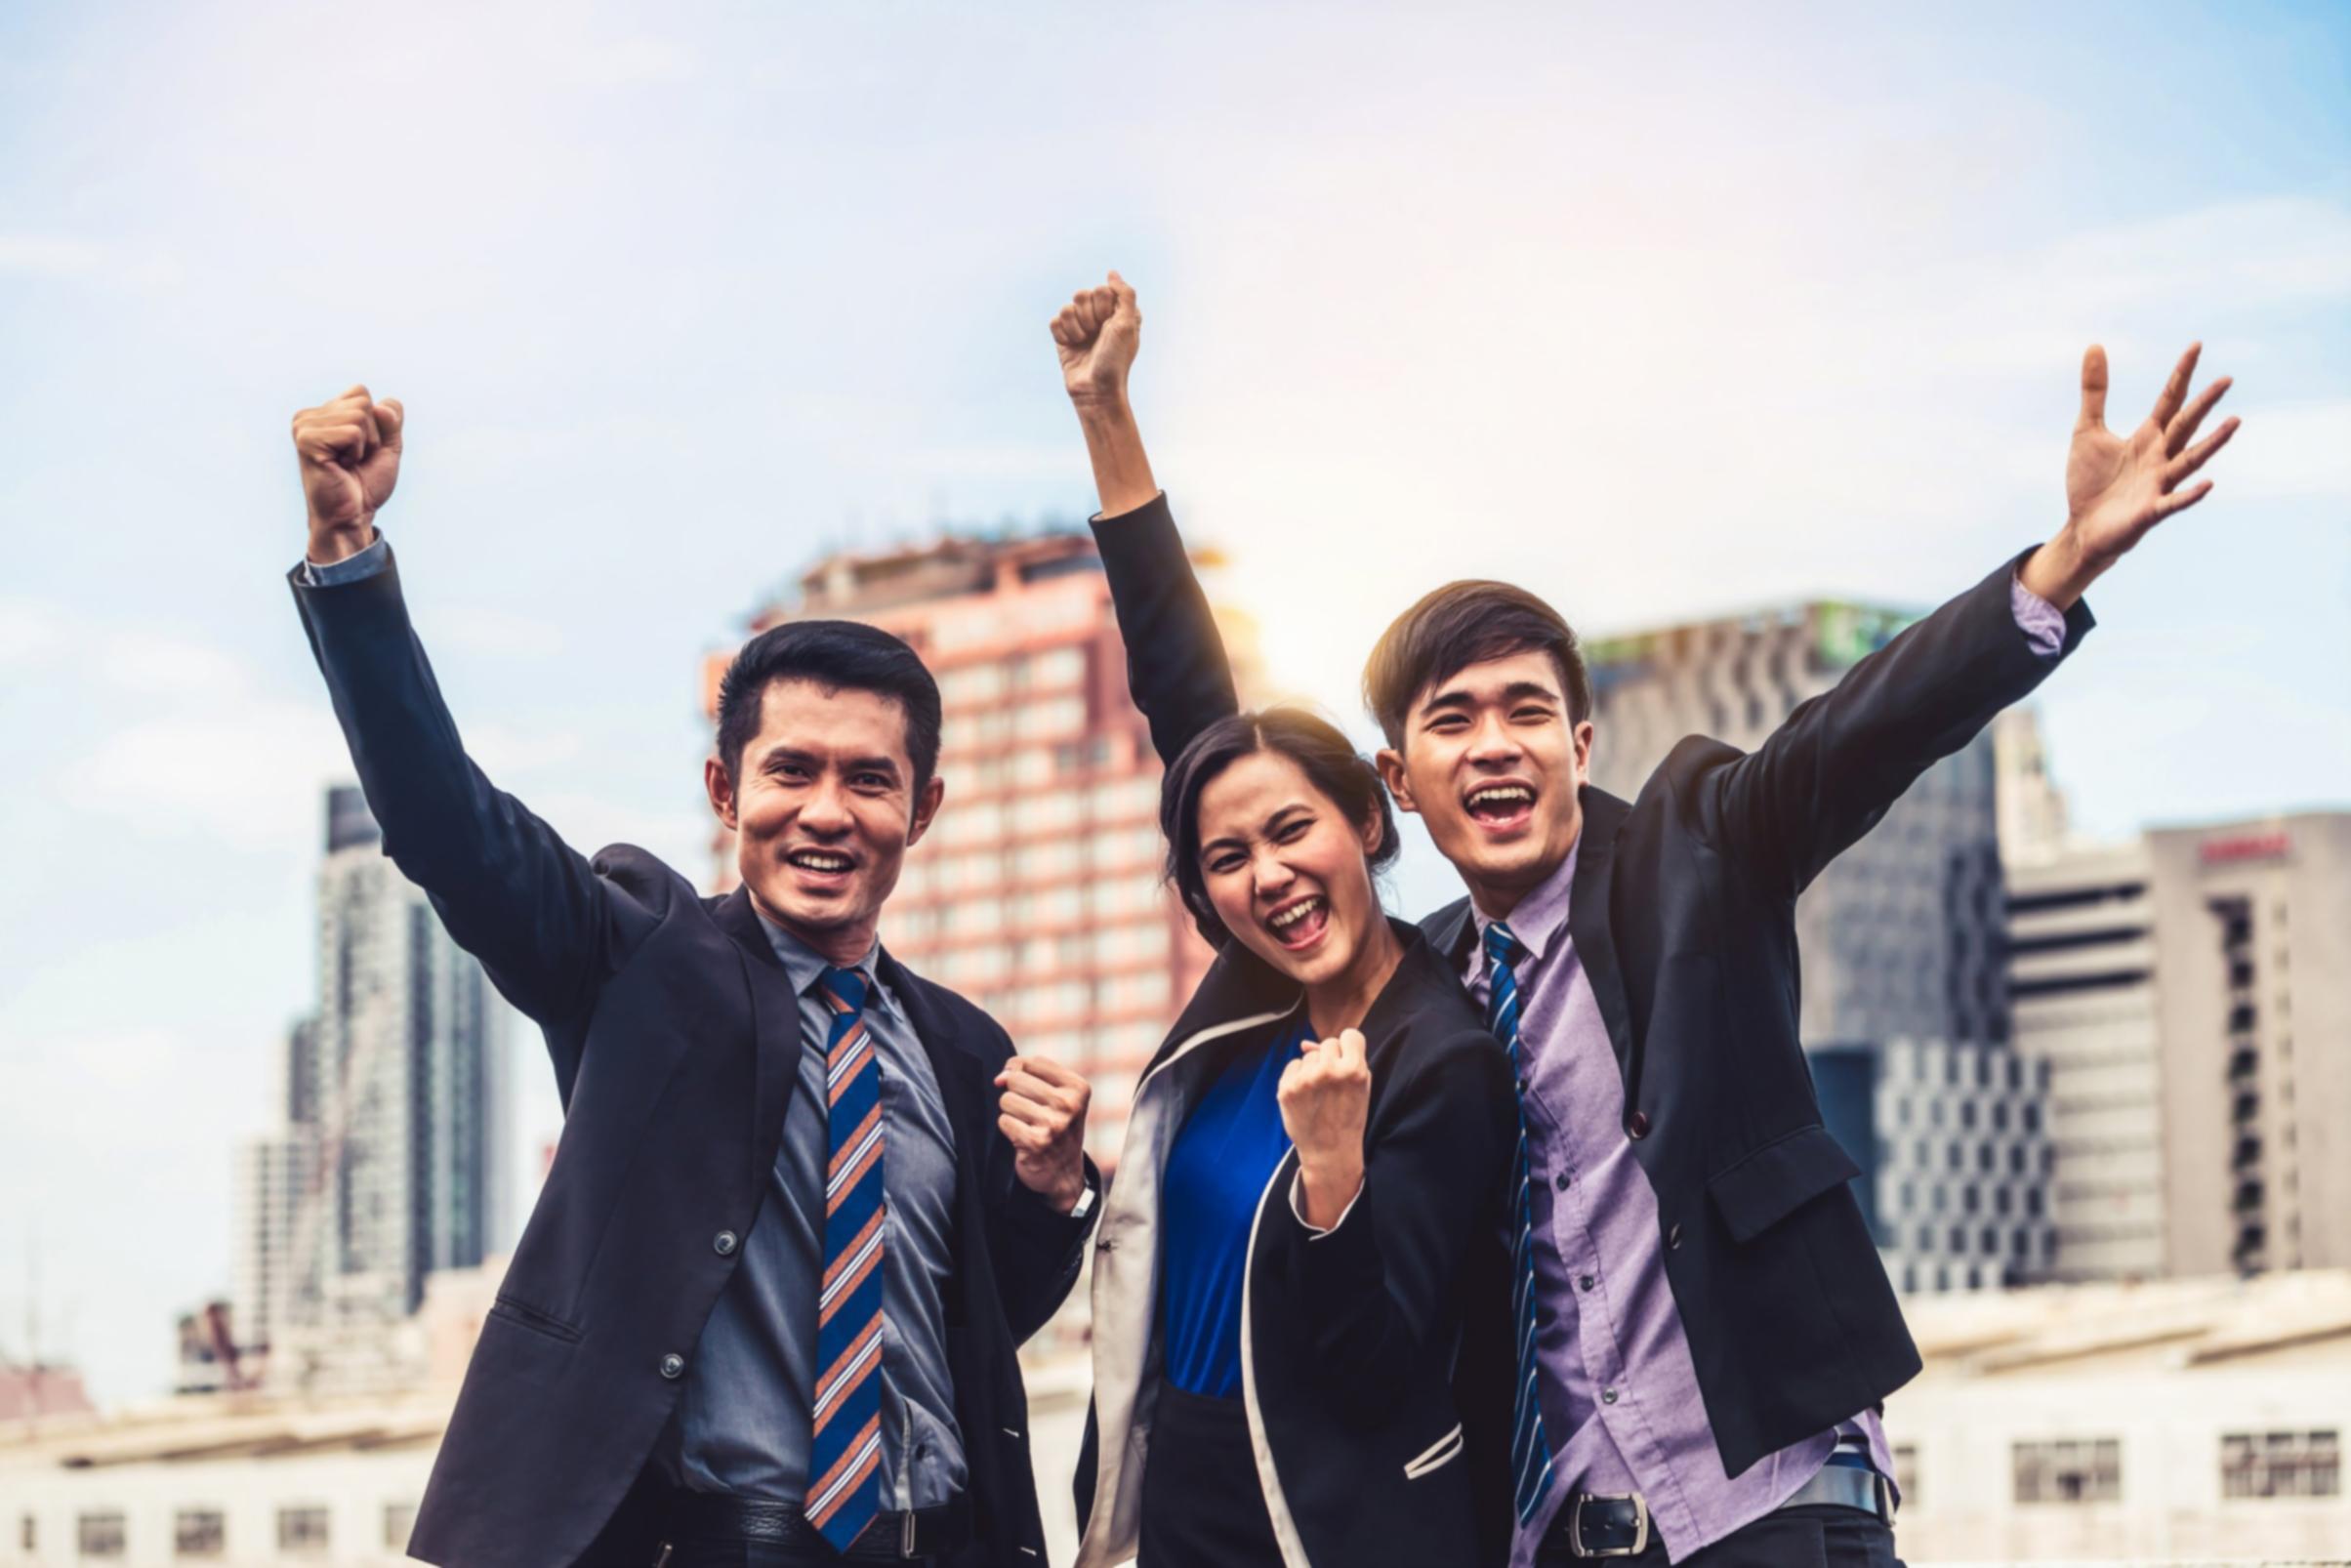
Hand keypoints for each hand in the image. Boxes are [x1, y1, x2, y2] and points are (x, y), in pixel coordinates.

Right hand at [292, 385, 404, 562]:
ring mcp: (304, 426)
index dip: (375, 424)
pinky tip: (340, 466)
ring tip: (347, 463)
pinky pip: (352, 432)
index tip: (361, 449)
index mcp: (323, 413)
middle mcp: (309, 415)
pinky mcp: (306, 440)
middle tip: (355, 459)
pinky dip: (356, 452)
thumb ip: (391, 420)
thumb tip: (381, 406)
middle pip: (362, 402)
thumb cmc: (365, 484)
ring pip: (359, 415)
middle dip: (371, 435)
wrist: (351, 516)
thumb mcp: (387, 447)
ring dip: (364, 446)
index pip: (361, 392)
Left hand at [995, 1056, 1091, 1213]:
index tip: (1033, 1090)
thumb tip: (999, 1078)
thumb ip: (1026, 1073)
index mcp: (1078, 1087)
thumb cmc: (1055, 1124)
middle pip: (1016, 1079)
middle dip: (1015, 1093)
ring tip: (1028, 1124)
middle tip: (1031, 1111)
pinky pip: (1003, 1121)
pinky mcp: (1036, 1142)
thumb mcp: (1056, 1094)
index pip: (1033, 1062)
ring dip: (1011, 1113)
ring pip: (1006, 1099)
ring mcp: (1053, 1125)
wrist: (1063, 1172)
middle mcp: (1069, 1104)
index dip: (1023, 1073)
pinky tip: (1023, 1138)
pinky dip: (1008, 1129)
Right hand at [1050, 271, 1140, 406]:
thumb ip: (1124, 294)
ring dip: (1075, 328)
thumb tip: (1111, 273)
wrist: (1095, 389)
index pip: (1101, 290)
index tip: (1109, 326)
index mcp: (1115, 311)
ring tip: (1084, 343)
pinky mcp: (1063, 337)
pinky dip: (1063, 335)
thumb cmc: (1115, 359)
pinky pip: (1055, 321)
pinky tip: (1072, 347)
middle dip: (1088, 317)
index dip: (1103, 308)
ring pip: (1066, 308)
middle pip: (1081, 294)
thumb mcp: (1127, 324)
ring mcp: (1080, 326)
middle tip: (1096, 335)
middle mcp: (1097, 316)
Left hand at [1278, 1028, 1370, 1227]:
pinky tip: (1306, 1096)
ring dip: (1313, 1069)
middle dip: (1331, 1059)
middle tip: (1333, 1084)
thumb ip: (1347, 1059)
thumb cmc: (1348, 1117)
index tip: (1348, 1061)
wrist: (1329, 1151)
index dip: (1349, 1048)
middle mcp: (1329, 1071)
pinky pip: (1293, 1065)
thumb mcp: (1361, 1088)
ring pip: (1309, 1055)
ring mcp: (1305, 1079)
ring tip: (1319, 1093)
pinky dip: (1297, 1077)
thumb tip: (1306, 1043)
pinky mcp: (1286, 1088)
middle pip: (1329, 1043)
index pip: (1351, 1035)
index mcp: (1354, 1070)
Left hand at [2026, 343, 2238, 606]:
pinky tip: (2208, 483)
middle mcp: (2160, 456)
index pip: (2170, 399)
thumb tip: (2095, 345)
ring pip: (2190, 460)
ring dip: (2212, 443)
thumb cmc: (2091, 481)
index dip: (2182, 374)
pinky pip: (2174, 502)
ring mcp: (2159, 484)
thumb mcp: (2088, 430)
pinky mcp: (2150, 511)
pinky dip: (2190, 494)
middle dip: (2204, 403)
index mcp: (2148, 436)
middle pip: (2186, 424)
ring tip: (2235, 422)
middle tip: (2227, 379)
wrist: (2082, 528)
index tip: (2197, 345)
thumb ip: (2095, 392)